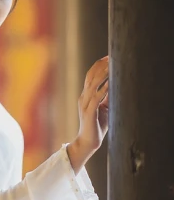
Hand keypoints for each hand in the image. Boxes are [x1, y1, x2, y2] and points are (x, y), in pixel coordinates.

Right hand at [67, 56, 108, 172]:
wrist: (88, 142)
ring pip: (92, 85)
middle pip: (90, 77)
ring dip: (102, 75)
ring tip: (111, 66)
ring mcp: (85, 105)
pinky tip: (109, 85)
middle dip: (100, 66)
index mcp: (86, 96)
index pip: (90, 76)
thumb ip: (107, 97)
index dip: (98, 66)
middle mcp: (84, 98)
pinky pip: (95, 99)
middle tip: (110, 57)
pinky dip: (102, 91)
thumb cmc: (97, 126)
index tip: (108, 57)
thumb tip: (115, 86)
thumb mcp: (104, 108)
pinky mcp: (89, 113)